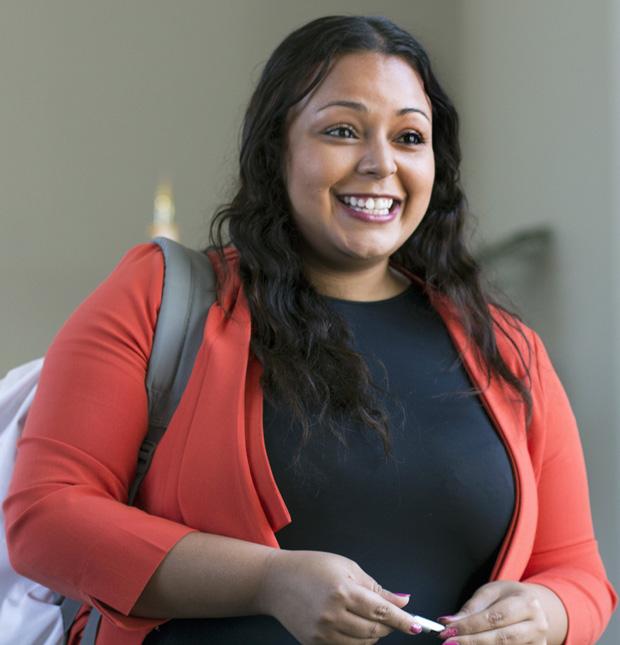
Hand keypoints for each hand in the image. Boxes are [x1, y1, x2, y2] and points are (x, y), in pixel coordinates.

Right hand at [257, 549, 421, 643]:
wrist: (276, 581)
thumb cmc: (312, 567)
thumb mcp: (346, 567)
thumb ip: (375, 587)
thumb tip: (402, 601)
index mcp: (342, 591)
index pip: (381, 612)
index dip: (402, 621)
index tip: (418, 626)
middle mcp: (332, 615)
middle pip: (374, 631)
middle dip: (388, 626)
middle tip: (389, 616)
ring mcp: (322, 633)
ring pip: (362, 644)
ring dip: (373, 635)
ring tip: (367, 617)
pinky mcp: (314, 644)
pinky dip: (356, 641)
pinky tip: (353, 626)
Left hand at [436, 581, 549, 643]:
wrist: (533, 606)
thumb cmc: (509, 596)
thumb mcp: (490, 592)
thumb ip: (471, 608)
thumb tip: (450, 622)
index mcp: (527, 603)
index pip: (494, 617)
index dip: (470, 625)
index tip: (448, 629)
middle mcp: (537, 625)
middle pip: (501, 638)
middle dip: (472, 641)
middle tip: (449, 642)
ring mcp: (539, 643)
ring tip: (457, 644)